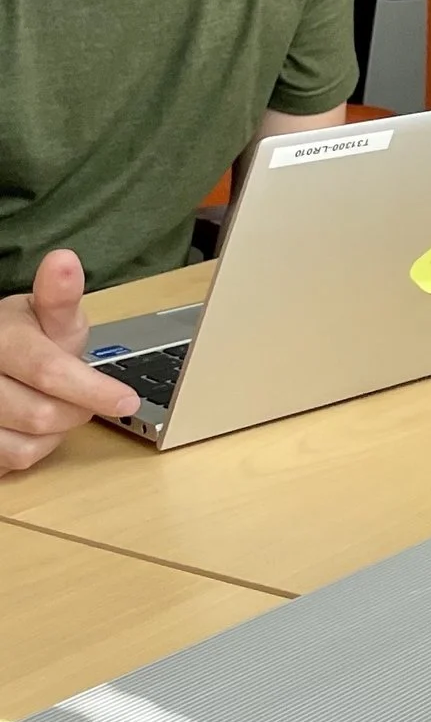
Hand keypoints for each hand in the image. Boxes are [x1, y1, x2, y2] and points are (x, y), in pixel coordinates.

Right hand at [0, 250, 137, 473]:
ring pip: (26, 445)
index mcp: (1, 340)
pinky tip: (35, 426)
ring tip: (57, 405)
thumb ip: (60, 297)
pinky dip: (35, 448)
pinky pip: (14, 461)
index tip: (127, 400)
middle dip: (77, 408)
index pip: (48, 371)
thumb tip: (64, 260)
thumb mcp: (47, 315)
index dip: (92, 389)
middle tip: (87, 394)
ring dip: (55, 432)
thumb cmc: (27, 337)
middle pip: (42, 414)